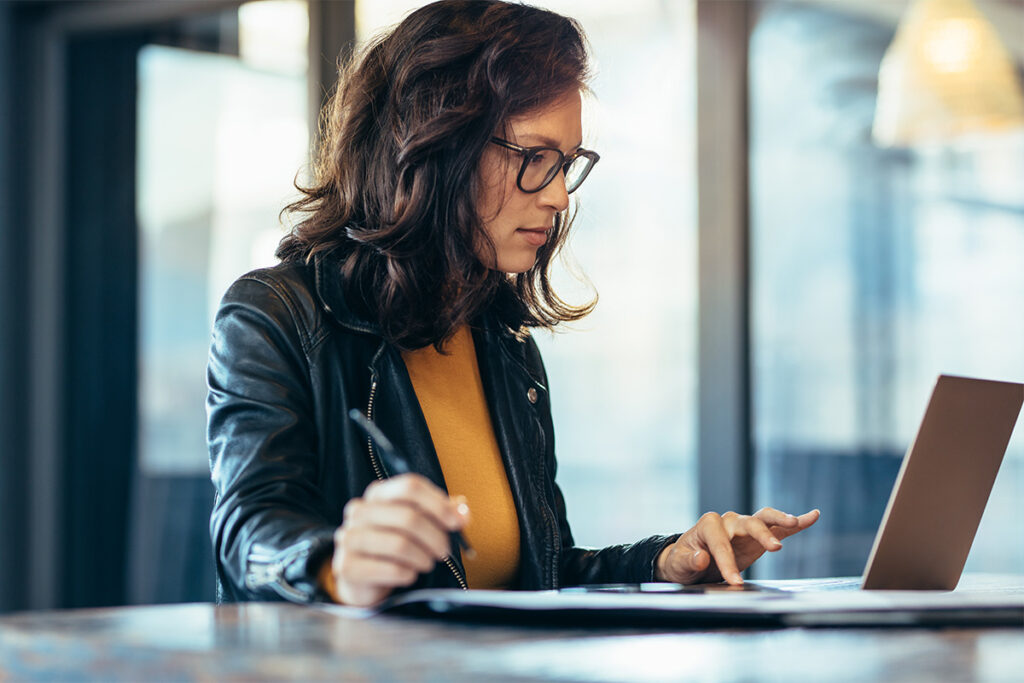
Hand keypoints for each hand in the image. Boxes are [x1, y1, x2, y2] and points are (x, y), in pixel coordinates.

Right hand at [324, 474, 468, 606]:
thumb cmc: (395, 545)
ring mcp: (349, 537)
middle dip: (435, 537)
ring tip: (427, 563)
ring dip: (423, 557)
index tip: (457, 522)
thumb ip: (442, 513)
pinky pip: (389, 569)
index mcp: (377, 493)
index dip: (438, 504)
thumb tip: (463, 513)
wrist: (363, 579)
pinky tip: (409, 574)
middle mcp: (359, 510)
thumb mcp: (418, 523)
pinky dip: (407, 574)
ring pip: (400, 544)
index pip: (410, 486)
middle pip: (409, 517)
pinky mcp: (346, 566)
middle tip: (444, 551)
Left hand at [656, 508, 819, 584]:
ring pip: (765, 519)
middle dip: (761, 535)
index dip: (728, 562)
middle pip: (748, 523)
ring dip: (780, 520)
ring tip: (795, 522)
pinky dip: (796, 522)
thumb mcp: (678, 564)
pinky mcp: (758, 537)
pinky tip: (812, 516)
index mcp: (708, 525)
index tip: (734, 582)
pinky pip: (779, 528)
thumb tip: (701, 558)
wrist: (689, 562)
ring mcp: (744, 527)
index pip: (721, 543)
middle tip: (774, 548)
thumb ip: (689, 561)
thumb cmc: (682, 561)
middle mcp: (728, 521)